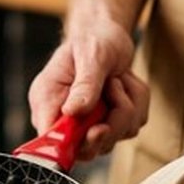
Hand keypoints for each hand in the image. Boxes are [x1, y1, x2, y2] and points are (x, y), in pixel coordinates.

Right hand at [28, 13, 149, 161]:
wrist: (109, 35)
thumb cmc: (94, 40)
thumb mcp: (90, 55)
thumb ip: (84, 85)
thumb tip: (72, 112)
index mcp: (47, 101)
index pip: (51, 139)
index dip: (74, 143)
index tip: (98, 129)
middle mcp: (63, 118)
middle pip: (86, 148)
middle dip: (111, 122)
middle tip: (115, 88)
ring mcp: (87, 125)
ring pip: (114, 138)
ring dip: (127, 107)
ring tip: (118, 80)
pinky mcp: (109, 125)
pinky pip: (131, 128)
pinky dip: (136, 104)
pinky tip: (125, 85)